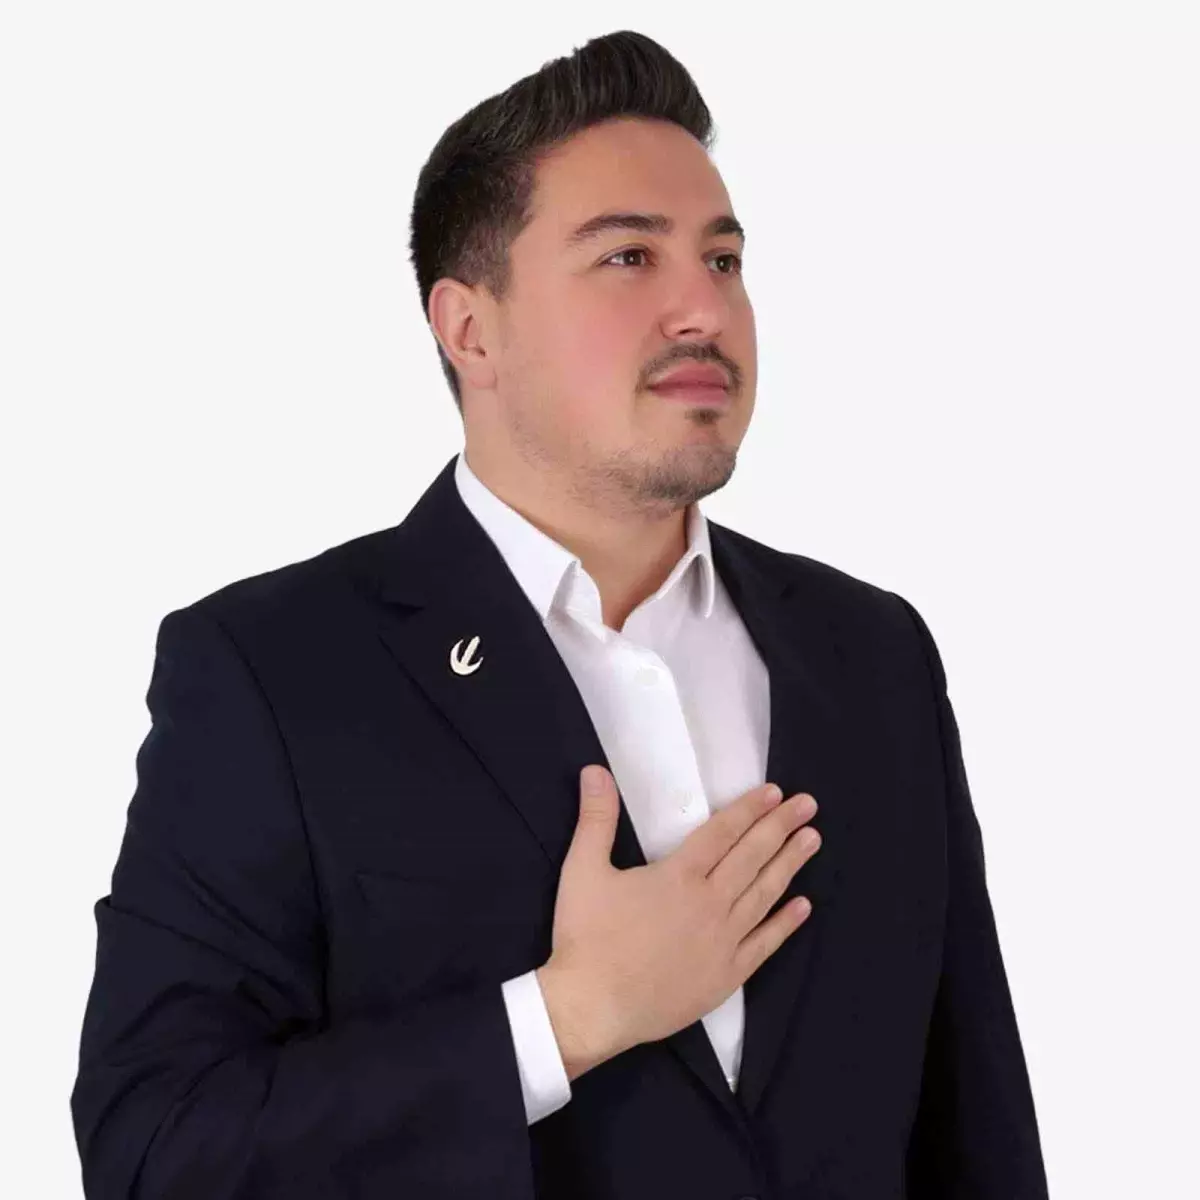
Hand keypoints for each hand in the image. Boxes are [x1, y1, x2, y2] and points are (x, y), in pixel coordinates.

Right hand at [537, 765, 819, 1075]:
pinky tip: (803, 906)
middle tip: (807, 805)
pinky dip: (785, 924)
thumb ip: (595, 818)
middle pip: (752, 856)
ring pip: (764, 894)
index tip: (775, 792)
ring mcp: (723, 941)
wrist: (592, 1008)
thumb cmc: (586, 937)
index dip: (749, 809)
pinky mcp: (726, 975)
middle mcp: (709, 903)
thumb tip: (595, 770)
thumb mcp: (582, 869)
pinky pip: (764, 944)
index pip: (722, 833)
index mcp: (678, 876)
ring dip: (789, 864)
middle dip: (781, 827)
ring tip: (812, 840)